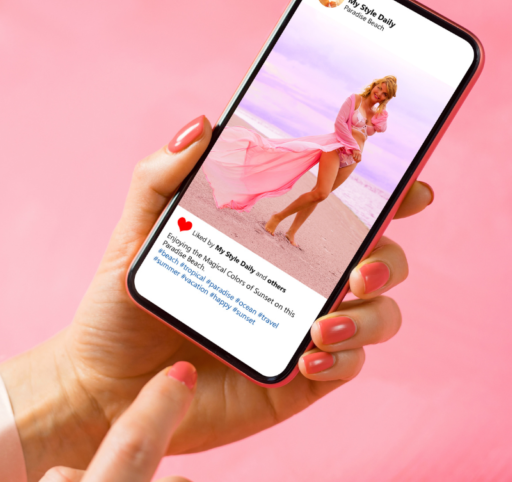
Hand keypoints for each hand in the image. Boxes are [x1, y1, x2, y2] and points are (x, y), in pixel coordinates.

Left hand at [0, 115, 435, 480]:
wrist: (101, 387)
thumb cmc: (120, 308)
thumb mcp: (134, 235)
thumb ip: (161, 177)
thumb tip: (203, 124)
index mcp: (273, 238)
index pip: (342, 209)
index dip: (387, 194)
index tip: (410, 185)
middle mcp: (299, 280)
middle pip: (379, 258)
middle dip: (388, 258)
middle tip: (360, 266)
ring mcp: (303, 329)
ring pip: (379, 314)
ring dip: (370, 314)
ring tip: (322, 323)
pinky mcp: (298, 381)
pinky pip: (348, 366)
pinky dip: (344, 359)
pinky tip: (310, 355)